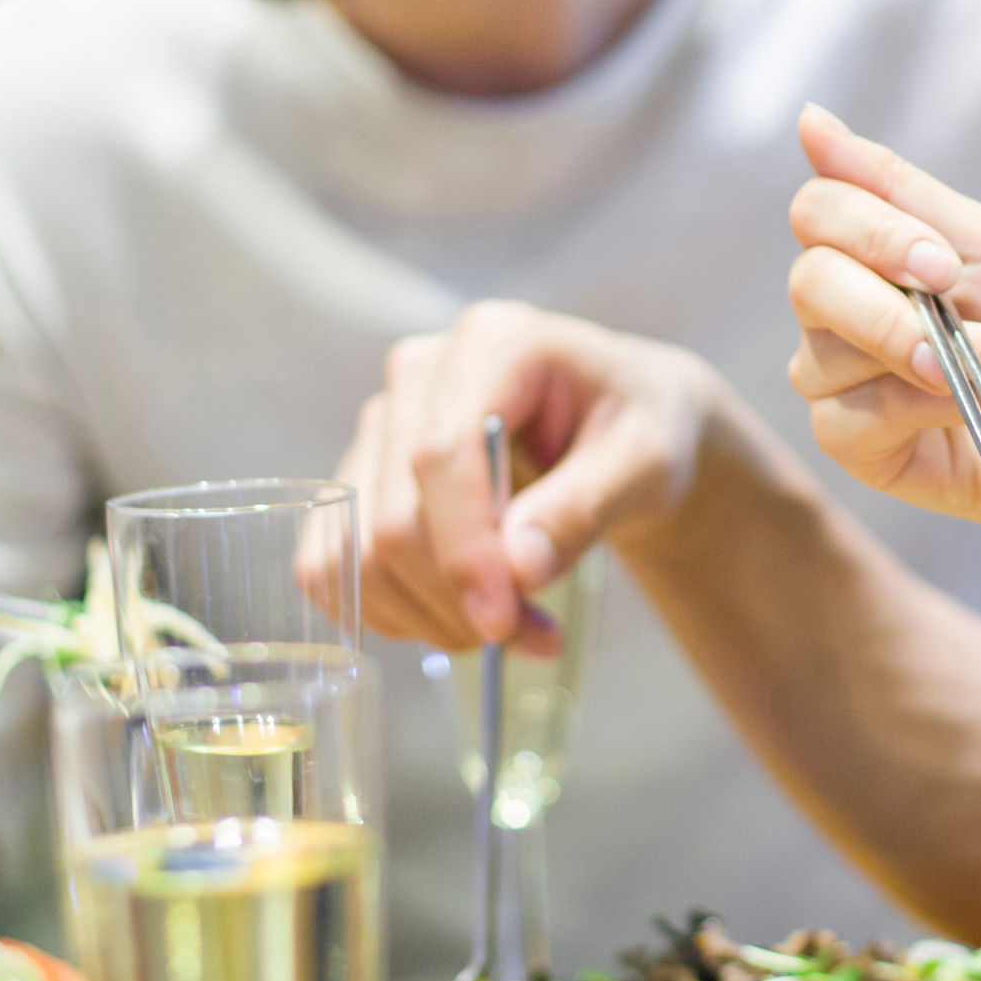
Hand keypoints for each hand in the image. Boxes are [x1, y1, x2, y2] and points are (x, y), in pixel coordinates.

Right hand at [334, 303, 727, 652]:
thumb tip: (519, 569)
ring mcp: (382, 424)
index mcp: (491, 342)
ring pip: (359, 549)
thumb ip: (584, 507)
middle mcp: (419, 374)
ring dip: (425, 616)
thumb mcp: (646, 463)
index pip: (441, 454)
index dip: (462, 549)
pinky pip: (334, 563)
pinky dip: (387, 612)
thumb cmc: (637, 430)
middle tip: (528, 637)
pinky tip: (451, 620)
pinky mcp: (363, 475)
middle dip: (454, 597)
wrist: (619, 428)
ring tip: (510, 630)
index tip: (500, 623)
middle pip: (394, 513)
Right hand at [787, 106, 980, 532]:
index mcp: (863, 250)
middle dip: (898, 303)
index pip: (818, 211)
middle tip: (966, 308)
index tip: (945, 261)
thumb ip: (896, 186)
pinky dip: (943, 407)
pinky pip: (863, 415)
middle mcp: (834, 310)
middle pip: (810, 280)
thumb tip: (810, 120)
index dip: (873, 231)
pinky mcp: (848, 441)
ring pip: (844, 354)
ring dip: (957, 357)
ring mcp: (833, 378)